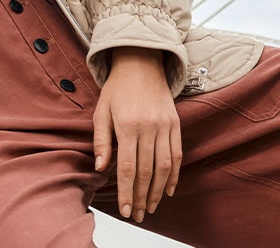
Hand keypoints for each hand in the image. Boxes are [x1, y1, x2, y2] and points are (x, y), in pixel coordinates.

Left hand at [92, 47, 181, 222]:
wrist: (141, 62)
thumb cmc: (117, 89)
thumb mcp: (101, 111)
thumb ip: (102, 140)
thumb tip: (102, 168)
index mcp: (127, 125)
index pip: (129, 167)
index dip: (128, 192)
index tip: (126, 211)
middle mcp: (149, 127)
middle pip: (148, 171)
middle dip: (143, 197)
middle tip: (138, 215)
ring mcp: (165, 125)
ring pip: (165, 166)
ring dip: (159, 191)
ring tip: (152, 207)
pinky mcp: (175, 123)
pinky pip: (177, 154)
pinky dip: (174, 174)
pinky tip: (169, 189)